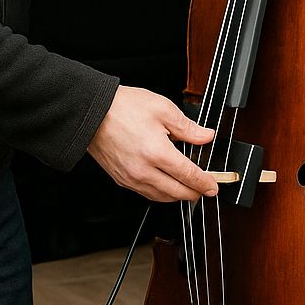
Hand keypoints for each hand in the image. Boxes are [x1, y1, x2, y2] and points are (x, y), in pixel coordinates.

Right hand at [87, 86, 219, 201]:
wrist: (91, 112)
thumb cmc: (122, 107)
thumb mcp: (162, 108)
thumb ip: (187, 127)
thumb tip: (206, 136)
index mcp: (157, 152)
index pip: (189, 176)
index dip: (205, 183)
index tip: (214, 186)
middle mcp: (144, 170)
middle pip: (177, 193)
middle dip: (195, 193)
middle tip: (205, 188)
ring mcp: (131, 178)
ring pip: (162, 197)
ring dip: (178, 196)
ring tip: (188, 187)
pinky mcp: (121, 179)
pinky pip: (146, 194)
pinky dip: (161, 193)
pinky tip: (166, 184)